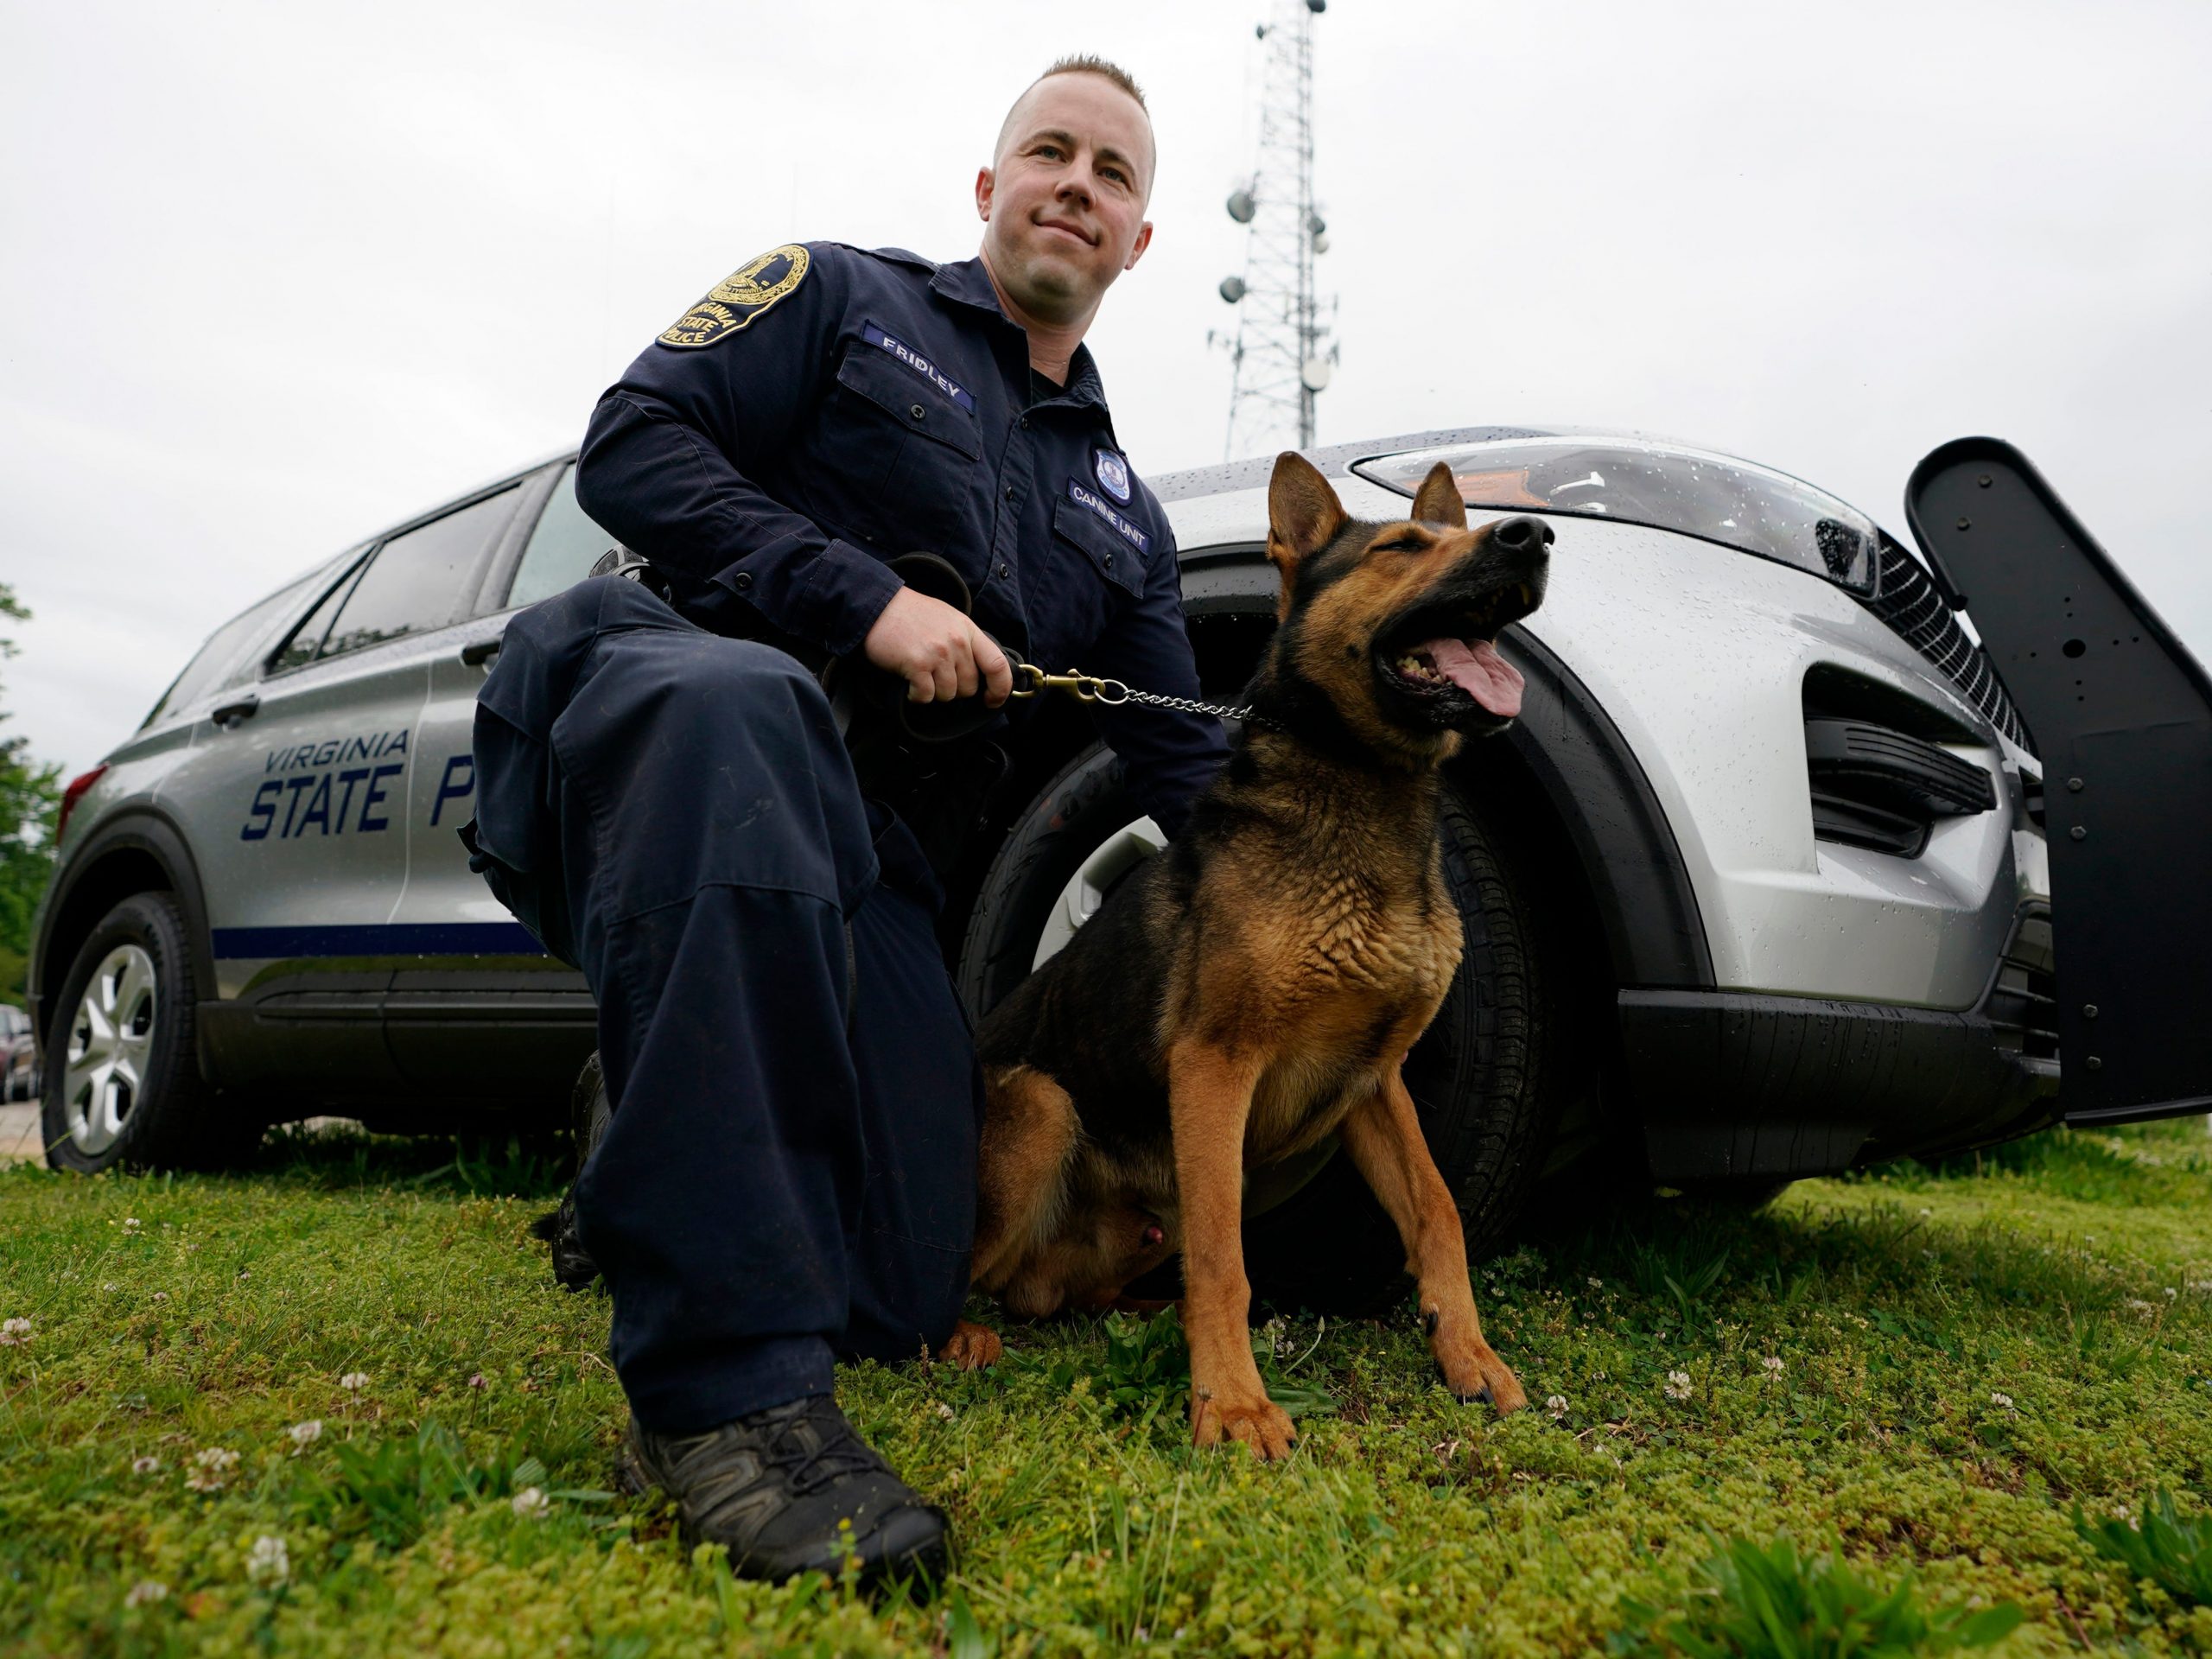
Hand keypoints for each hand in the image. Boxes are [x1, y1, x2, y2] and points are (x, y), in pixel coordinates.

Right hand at [862, 586, 1012, 706]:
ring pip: (948, 695)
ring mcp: (938, 653)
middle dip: (954, 690)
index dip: (1000, 688)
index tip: (992, 700)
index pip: (997, 665)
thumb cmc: (911, 613)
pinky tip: (909, 682)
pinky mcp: (917, 664)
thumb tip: (979, 671)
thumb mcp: (949, 619)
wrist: (877, 605)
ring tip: (920, 675)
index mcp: (968, 630)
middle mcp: (957, 642)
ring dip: (933, 692)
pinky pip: (926, 696)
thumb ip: (966, 642)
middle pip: (969, 687)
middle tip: (935, 676)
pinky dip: (916, 696)